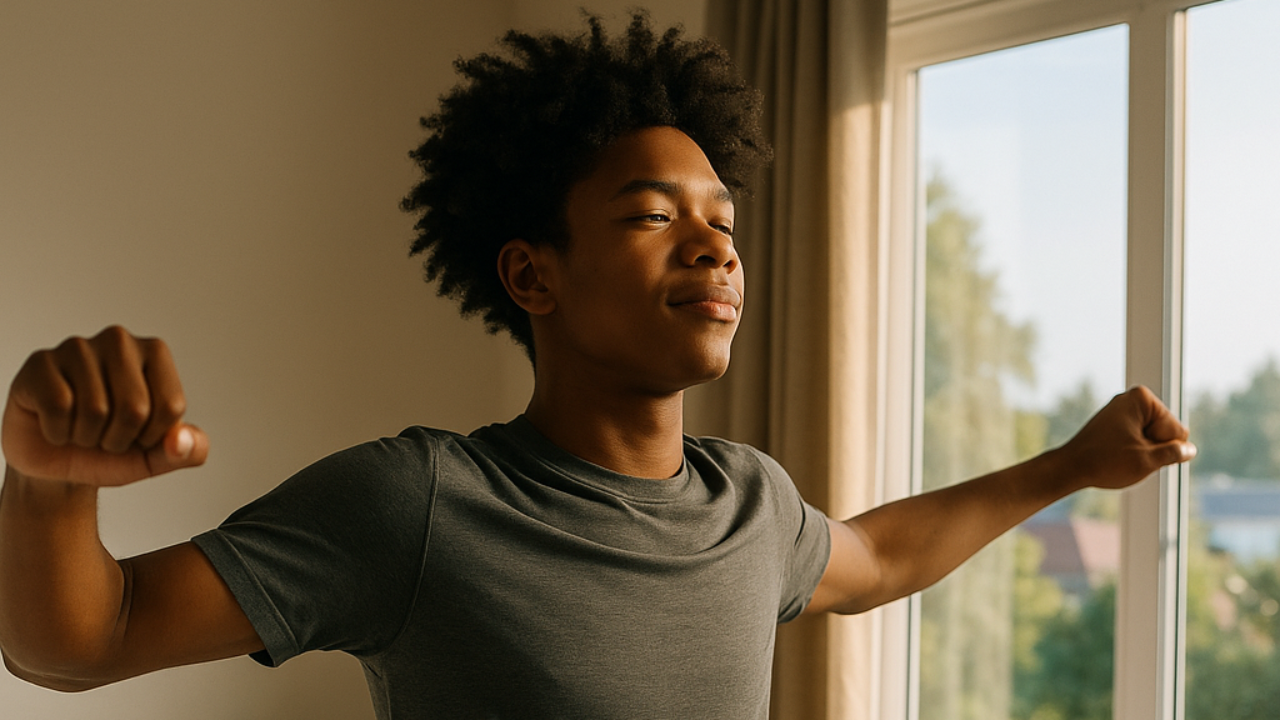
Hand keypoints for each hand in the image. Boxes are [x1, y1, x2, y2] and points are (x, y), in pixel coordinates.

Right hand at [2, 326, 207, 485]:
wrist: (55, 461)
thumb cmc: (108, 450)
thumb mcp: (155, 457)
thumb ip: (187, 451)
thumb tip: (182, 442)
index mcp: (156, 353)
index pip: (171, 406)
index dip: (152, 436)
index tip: (138, 434)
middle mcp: (119, 340)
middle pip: (135, 408)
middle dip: (118, 439)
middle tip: (104, 435)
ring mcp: (77, 347)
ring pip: (96, 409)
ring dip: (87, 437)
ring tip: (80, 428)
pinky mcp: (41, 362)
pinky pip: (58, 407)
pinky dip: (58, 431)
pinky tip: (55, 423)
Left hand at [1059, 385, 1195, 490]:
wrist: (1069, 467)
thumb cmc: (1105, 462)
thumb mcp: (1146, 461)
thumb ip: (1174, 453)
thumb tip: (1190, 449)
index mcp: (1142, 398)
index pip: (1177, 432)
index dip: (1160, 447)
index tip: (1133, 448)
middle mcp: (1133, 398)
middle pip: (1166, 433)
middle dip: (1152, 449)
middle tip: (1125, 453)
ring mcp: (1125, 410)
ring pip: (1154, 439)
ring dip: (1144, 452)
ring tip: (1119, 455)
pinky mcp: (1118, 422)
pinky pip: (1140, 440)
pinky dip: (1134, 451)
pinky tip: (1116, 454)